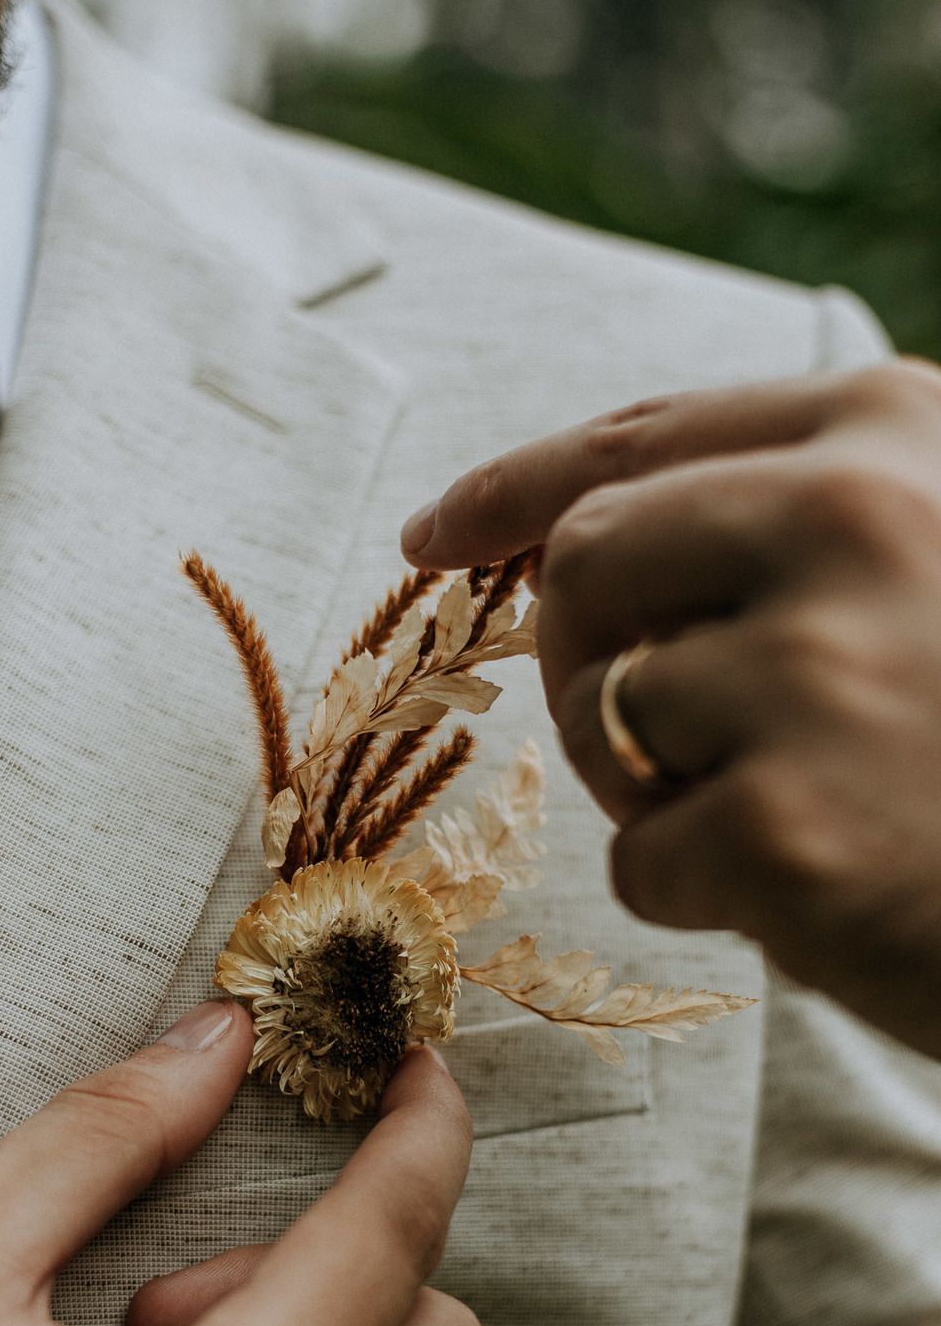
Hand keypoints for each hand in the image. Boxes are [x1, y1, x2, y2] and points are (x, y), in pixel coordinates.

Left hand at [402, 360, 940, 1056]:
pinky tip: (812, 888)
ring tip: (790, 808)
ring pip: (600, 719)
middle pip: (583, 570)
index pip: (635, 442)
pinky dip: (699, 889)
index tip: (435, 532)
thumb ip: (801, 517)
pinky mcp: (787, 834)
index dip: (513, 488)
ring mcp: (818, 675)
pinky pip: (640, 858)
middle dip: (585, 658)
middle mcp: (853, 523)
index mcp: (892, 435)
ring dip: (657, 784)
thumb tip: (578, 532)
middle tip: (659, 730)